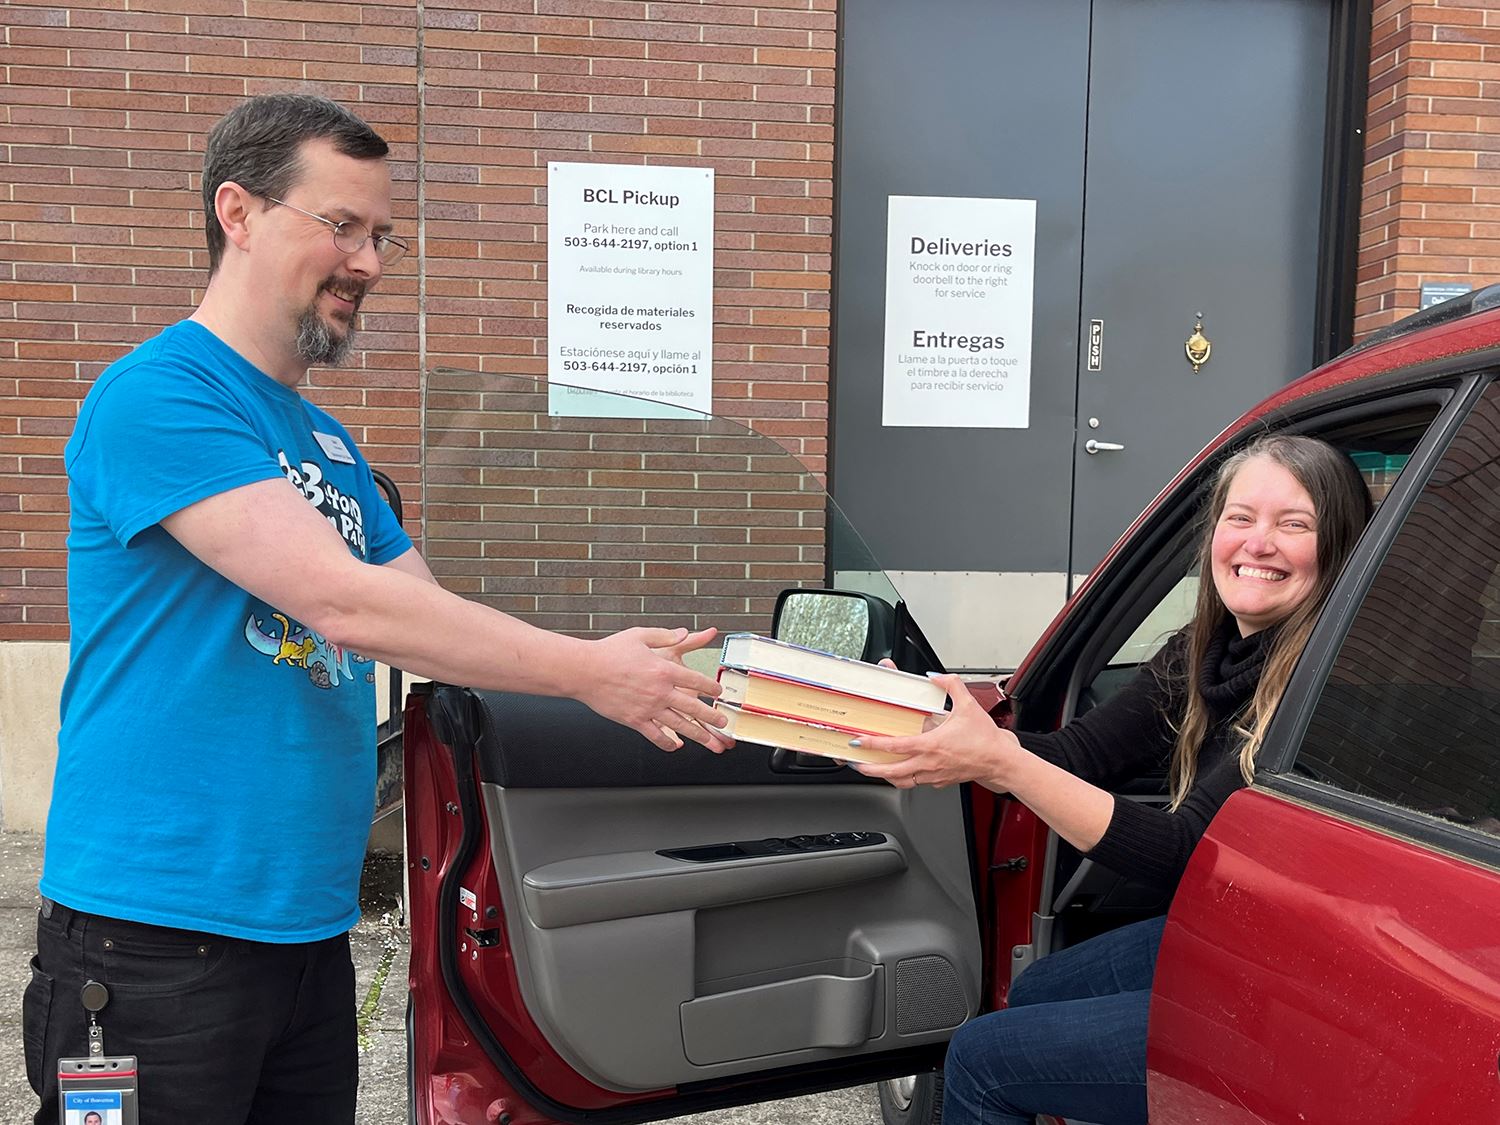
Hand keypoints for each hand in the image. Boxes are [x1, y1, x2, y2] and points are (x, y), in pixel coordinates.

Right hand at [579, 626, 732, 752]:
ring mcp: (648, 708)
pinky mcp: (634, 720)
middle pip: (694, 707)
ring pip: (680, 725)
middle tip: (724, 723)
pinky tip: (675, 747)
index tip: (718, 692)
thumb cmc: (610, 651)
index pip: (696, 680)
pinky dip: (667, 743)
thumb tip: (684, 633)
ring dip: (699, 735)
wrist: (584, 670)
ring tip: (711, 741)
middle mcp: (660, 691)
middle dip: (713, 716)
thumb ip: (665, 635)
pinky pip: (656, 735)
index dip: (711, 688)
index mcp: (664, 669)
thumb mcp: (640, 635)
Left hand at [850, 672, 1017, 788]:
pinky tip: (900, 772)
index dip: (874, 744)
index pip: (895, 746)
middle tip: (856, 763)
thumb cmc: (985, 739)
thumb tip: (936, 676)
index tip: (859, 741)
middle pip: (891, 772)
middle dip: (870, 769)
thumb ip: (951, 686)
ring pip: (902, 781)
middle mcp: (929, 764)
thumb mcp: (968, 705)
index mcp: (931, 746)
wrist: (1000, 762)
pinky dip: (904, 779)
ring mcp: (933, 776)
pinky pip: (916, 782)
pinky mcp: (940, 782)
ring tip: (873, 770)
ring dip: (885, 777)